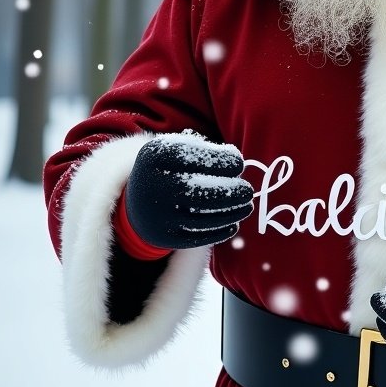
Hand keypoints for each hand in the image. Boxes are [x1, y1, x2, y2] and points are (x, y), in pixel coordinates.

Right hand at [124, 132, 253, 249]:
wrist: (138, 203)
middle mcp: (153, 186)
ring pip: (203, 217)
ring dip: (232, 212)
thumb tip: (237, 161)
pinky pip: (199, 236)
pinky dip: (221, 231)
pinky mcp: (166, 237)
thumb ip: (204, 149)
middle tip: (248, 190)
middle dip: (231, 191)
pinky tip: (234, 223)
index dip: (222, 161)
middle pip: (200, 191)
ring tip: (246, 206)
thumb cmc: (170, 169)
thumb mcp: (176, 149)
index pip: (193, 157)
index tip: (239, 163)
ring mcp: (158, 214)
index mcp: (155, 157)